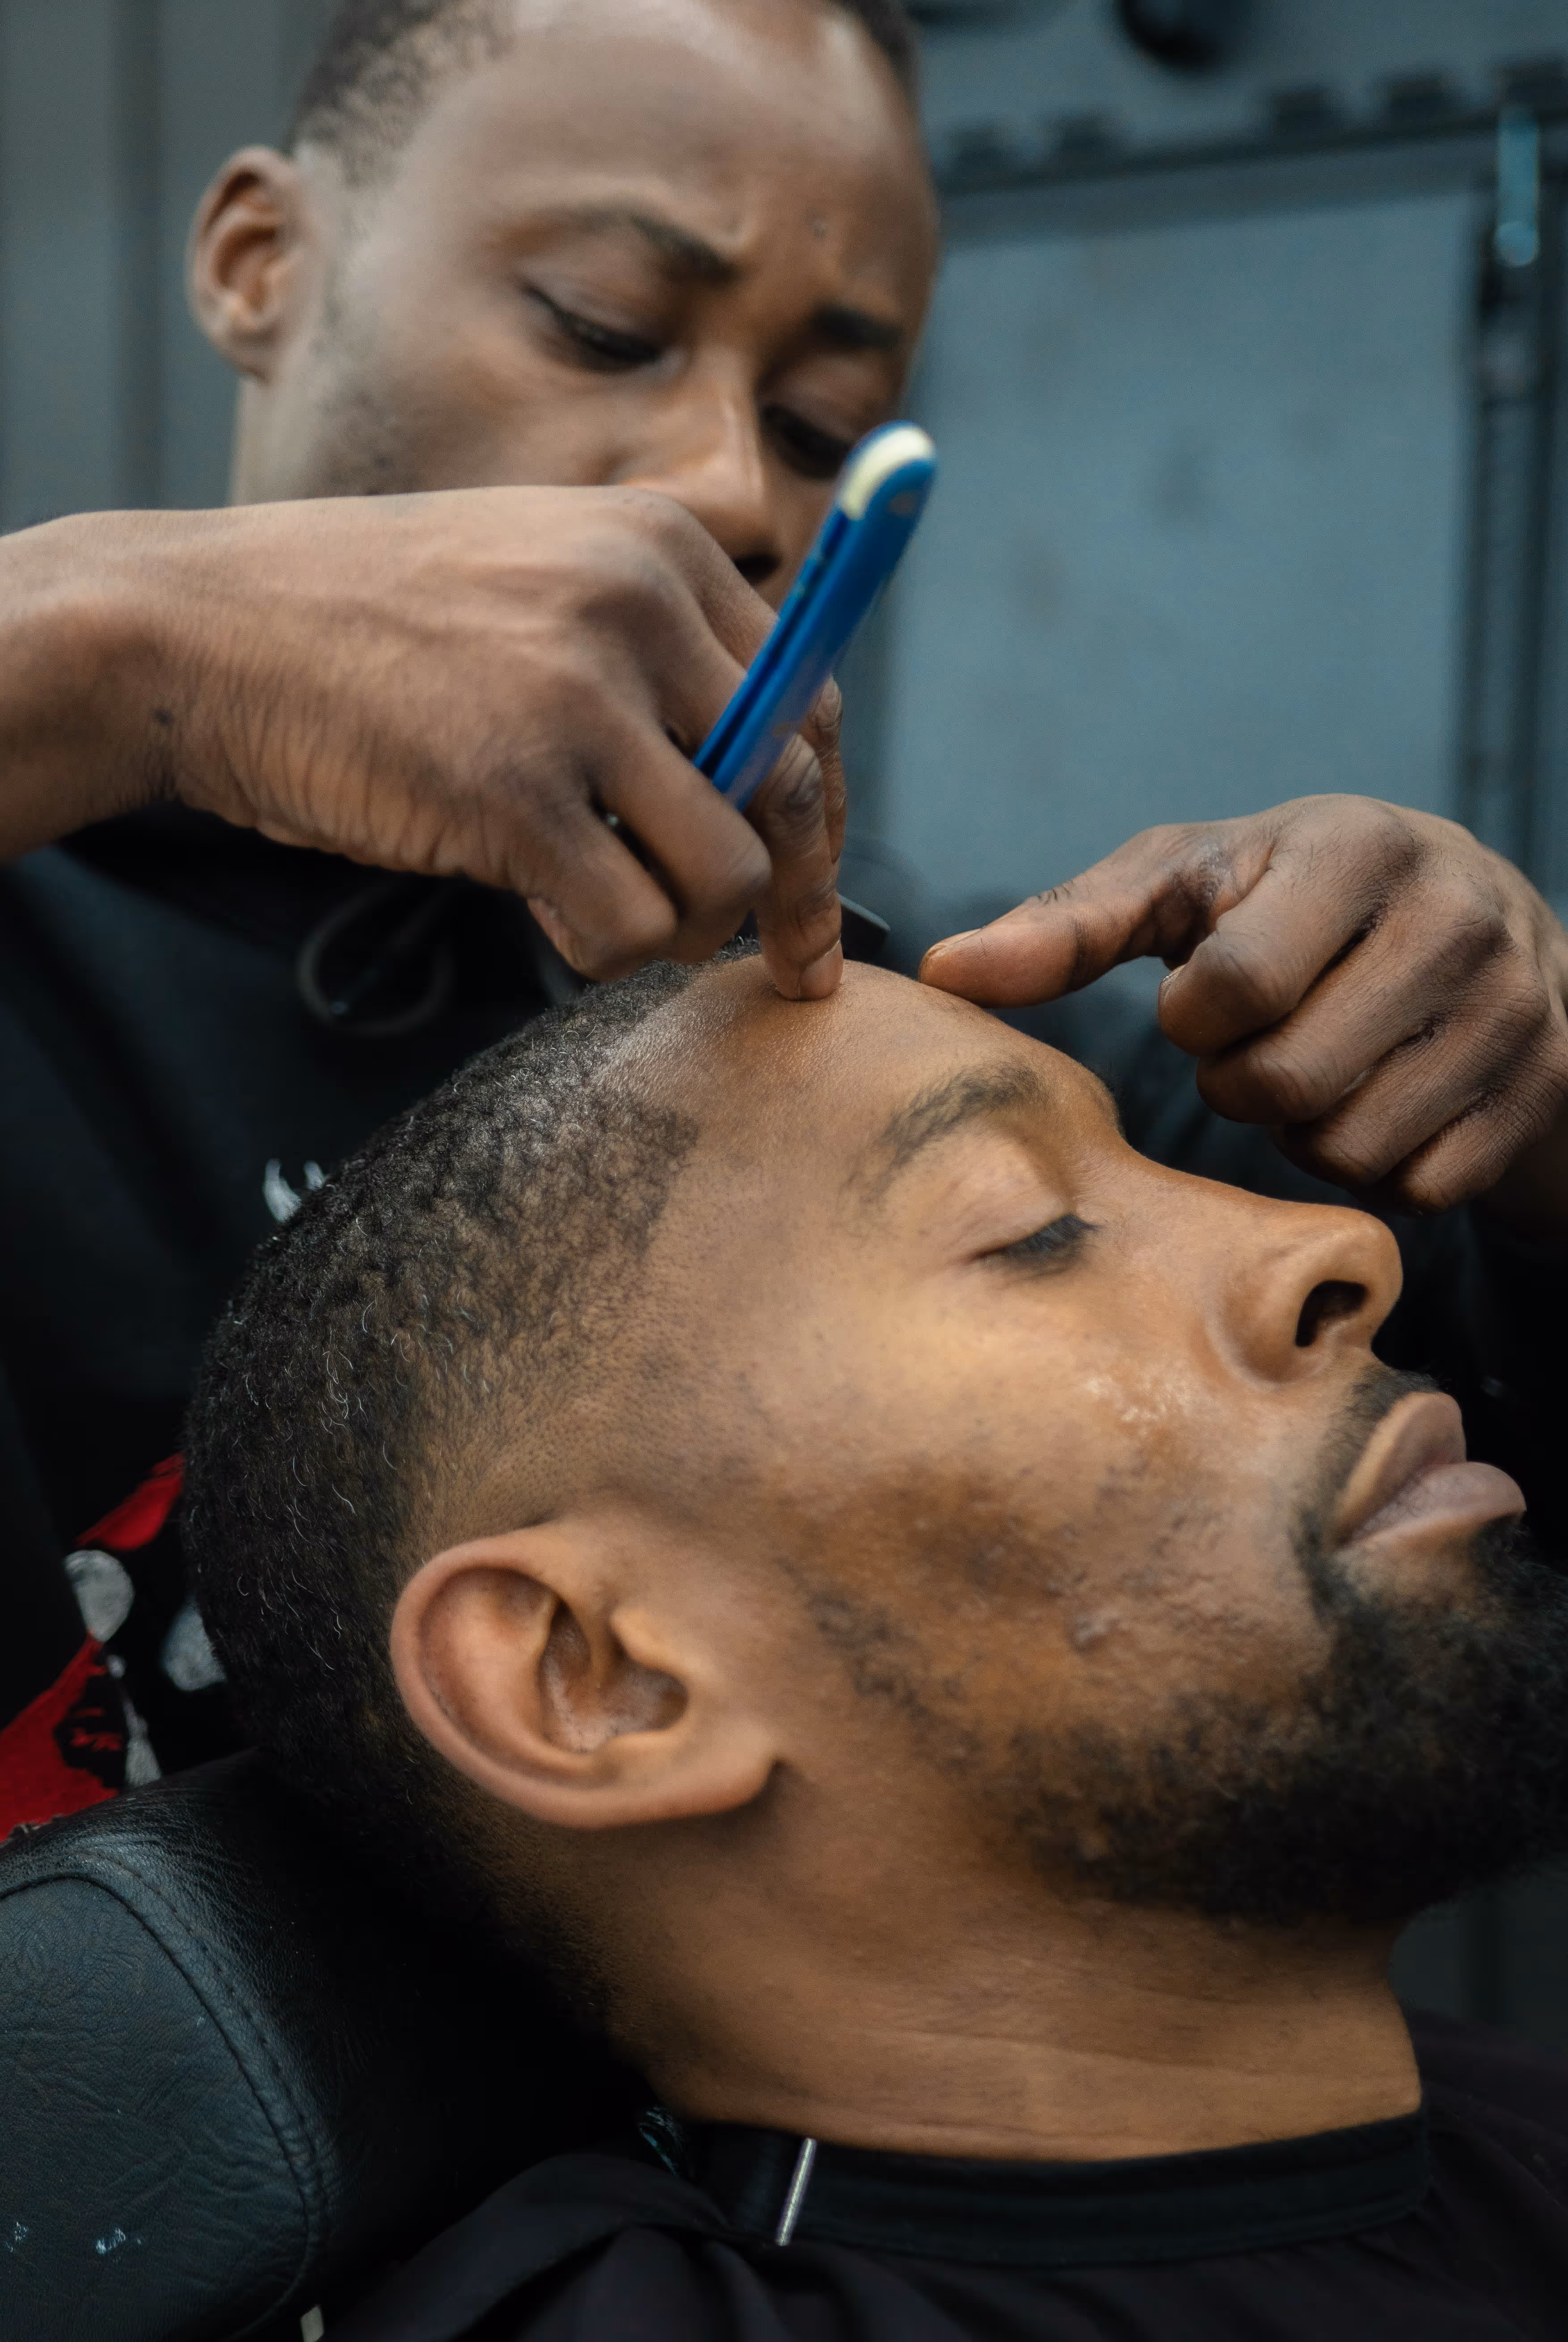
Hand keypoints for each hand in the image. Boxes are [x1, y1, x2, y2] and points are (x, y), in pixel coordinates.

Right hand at [0, 489, 844, 997]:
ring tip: (613, 915)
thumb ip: (649, 653)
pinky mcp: (513, 792)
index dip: (822, 807)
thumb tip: (765, 777)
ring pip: (729, 871)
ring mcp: (574, 696)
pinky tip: (545, 916)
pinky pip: (632, 924)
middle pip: (791, 785)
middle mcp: (635, 603)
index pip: (810, 694)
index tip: (810, 881)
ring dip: (686, 927)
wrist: (195, 633)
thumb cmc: (363, 629)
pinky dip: (603, 951)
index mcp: (658, 545)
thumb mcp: (531, 582)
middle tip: (785, 960)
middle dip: (794, 893)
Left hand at [921, 796, 1567, 1224]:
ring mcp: (1514, 1007)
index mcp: (1355, 847)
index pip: (1230, 989)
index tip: (1207, 996)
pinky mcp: (1543, 1087)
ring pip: (1349, 1146)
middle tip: (1262, 1043)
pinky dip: (1378, 1166)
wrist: (1484, 931)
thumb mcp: (1187, 886)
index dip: (1193, 1019)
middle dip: (1243, 1084)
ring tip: (1322, 1064)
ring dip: (1305, 1132)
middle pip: (1285, 1082)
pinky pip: (1417, 1186)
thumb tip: (938, 972)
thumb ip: (1068, 925)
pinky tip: (1384, 1101)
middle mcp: (1458, 915)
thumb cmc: (1295, 902)